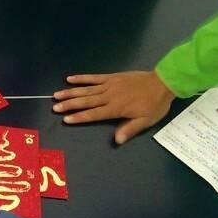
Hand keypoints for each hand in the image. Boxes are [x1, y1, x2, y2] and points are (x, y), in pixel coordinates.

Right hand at [53, 71, 176, 143]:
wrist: (163, 82)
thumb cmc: (154, 104)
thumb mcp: (146, 120)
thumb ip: (130, 129)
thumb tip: (117, 140)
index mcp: (116, 108)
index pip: (94, 114)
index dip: (79, 117)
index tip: (66, 119)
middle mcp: (109, 96)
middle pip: (86, 101)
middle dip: (69, 104)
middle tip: (55, 107)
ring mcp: (109, 85)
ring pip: (86, 90)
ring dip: (71, 92)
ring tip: (56, 95)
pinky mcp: (111, 77)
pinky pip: (93, 78)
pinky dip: (81, 78)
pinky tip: (69, 79)